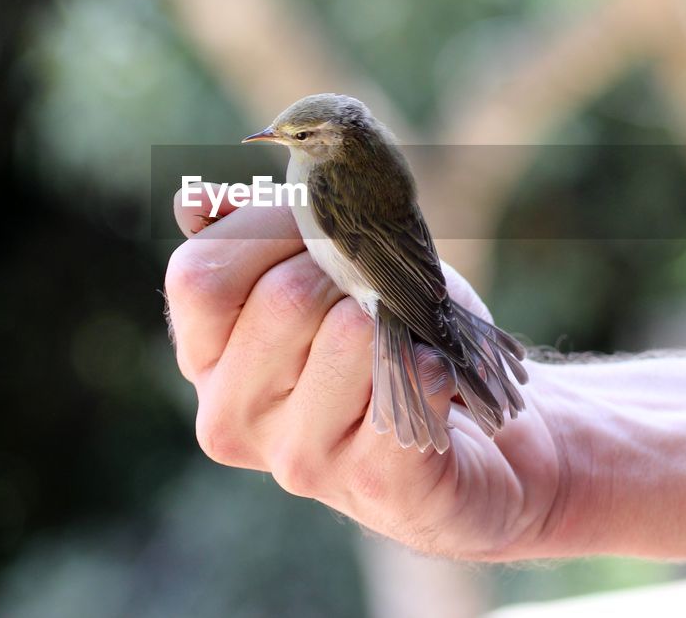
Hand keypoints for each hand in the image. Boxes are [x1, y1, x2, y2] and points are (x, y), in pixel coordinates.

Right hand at [164, 189, 579, 560]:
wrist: (487, 439)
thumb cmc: (394, 337)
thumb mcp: (325, 268)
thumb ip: (261, 231)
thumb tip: (198, 198)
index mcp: (207, 360)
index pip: (199, 275)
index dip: (269, 226)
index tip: (322, 223)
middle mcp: (233, 416)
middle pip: (281, 298)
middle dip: (349, 269)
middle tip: (375, 291)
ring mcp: (297, 459)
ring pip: (348, 335)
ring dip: (394, 320)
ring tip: (404, 342)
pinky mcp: (373, 485)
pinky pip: (409, 383)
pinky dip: (437, 365)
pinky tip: (437, 383)